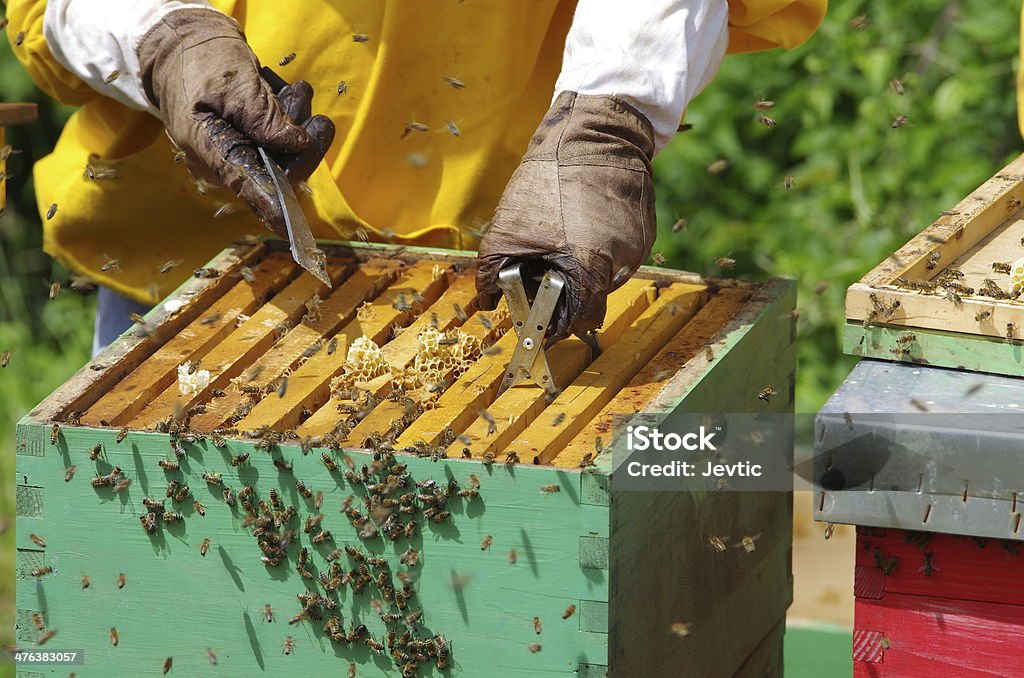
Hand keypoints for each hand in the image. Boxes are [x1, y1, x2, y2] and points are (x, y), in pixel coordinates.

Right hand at [137, 9, 333, 235]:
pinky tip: (290, 94)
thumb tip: (297, 144)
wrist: (181, 46)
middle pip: (280, 170)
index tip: (293, 227)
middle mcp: (226, 163)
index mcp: (211, 152)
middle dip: (302, 141)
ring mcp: (238, 154)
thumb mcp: (232, 83)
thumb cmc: (199, 62)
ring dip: (298, 122)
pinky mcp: (250, 143)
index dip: (274, 207)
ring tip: (298, 91)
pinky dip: (290, 119)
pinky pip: (281, 142)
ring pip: (285, 154)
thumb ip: (264, 116)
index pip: (249, 186)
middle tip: (312, 108)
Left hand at [475, 92, 656, 339]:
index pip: (583, 319)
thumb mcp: (508, 227)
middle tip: (545, 269)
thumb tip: (486, 301)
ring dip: (585, 267)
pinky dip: (601, 247)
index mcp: (591, 265)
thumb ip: (492, 272)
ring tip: (564, 238)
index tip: (545, 320)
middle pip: (593, 298)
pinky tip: (584, 222)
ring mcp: (638, 245)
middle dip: (568, 291)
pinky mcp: (646, 230)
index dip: (561, 324)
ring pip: (608, 276)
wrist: (593, 133)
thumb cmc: (549, 178)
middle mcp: (622, 261)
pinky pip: (620, 253)